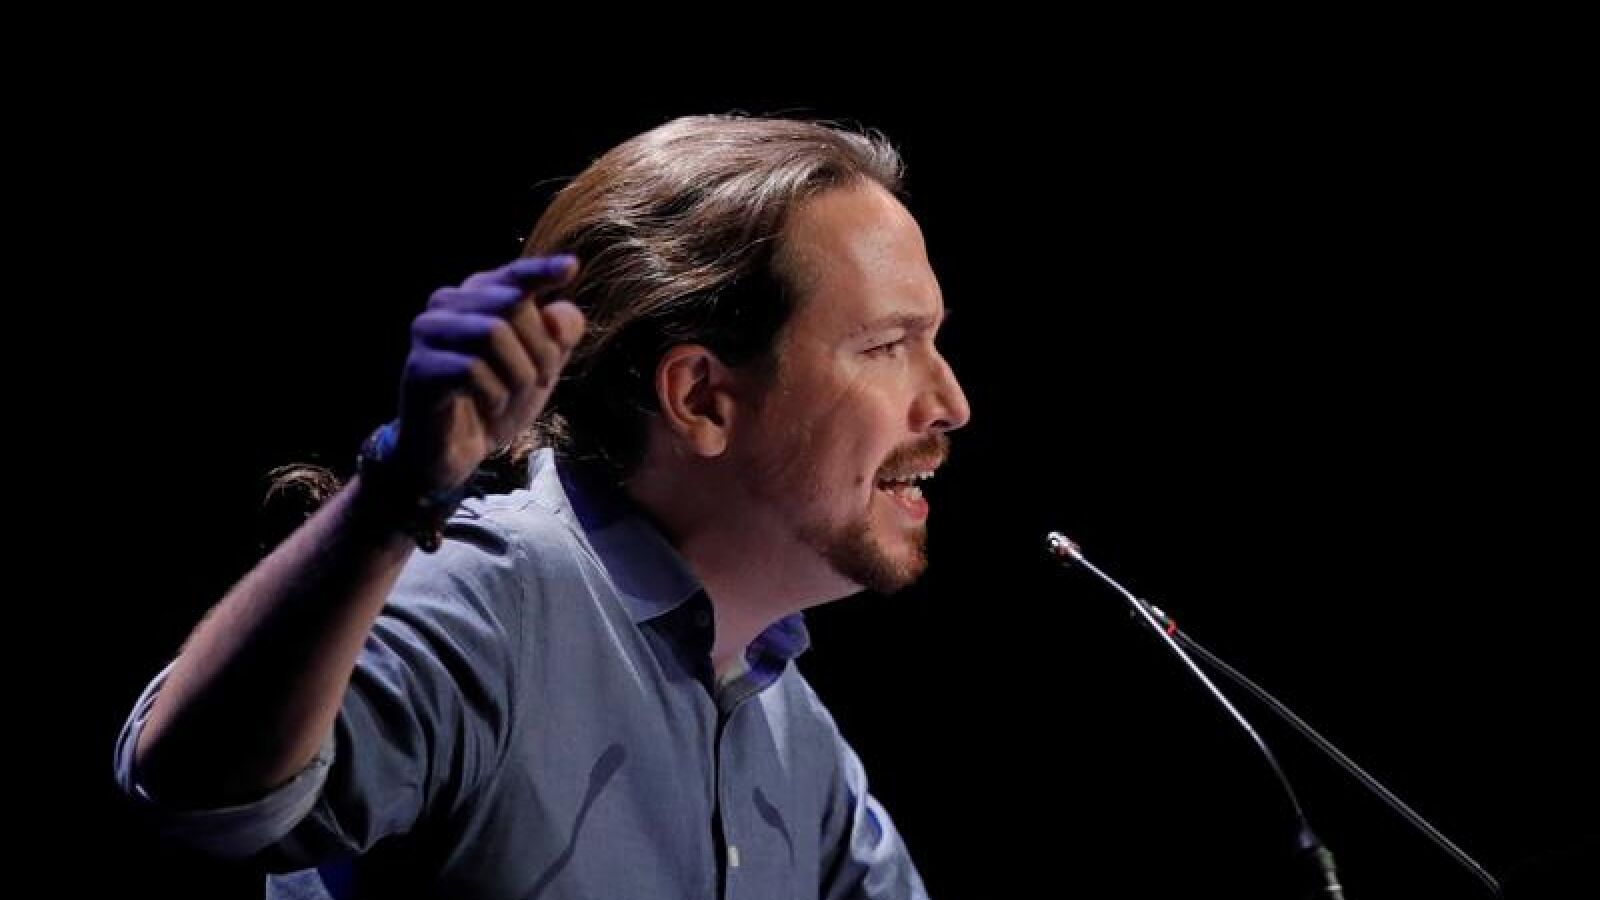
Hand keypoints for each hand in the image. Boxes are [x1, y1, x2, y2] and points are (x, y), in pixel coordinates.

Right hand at [392, 255, 583, 493]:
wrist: (454, 451)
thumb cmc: (496, 400)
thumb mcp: (540, 367)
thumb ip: (558, 335)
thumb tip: (561, 313)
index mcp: (478, 296)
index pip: (514, 275)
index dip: (542, 270)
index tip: (571, 267)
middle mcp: (447, 303)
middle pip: (511, 303)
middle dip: (540, 348)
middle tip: (541, 380)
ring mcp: (428, 332)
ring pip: (491, 332)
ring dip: (518, 373)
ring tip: (511, 396)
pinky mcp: (418, 367)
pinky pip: (471, 369)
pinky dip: (494, 394)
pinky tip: (488, 407)